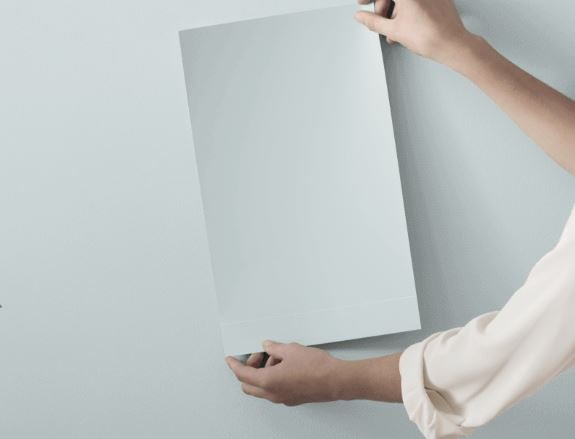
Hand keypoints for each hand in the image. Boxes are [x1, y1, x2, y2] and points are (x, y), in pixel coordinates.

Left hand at [225, 341, 342, 405]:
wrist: (336, 380)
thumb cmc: (317, 368)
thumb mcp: (291, 350)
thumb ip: (275, 348)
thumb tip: (268, 347)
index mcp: (269, 381)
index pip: (242, 374)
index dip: (234, 365)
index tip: (231, 359)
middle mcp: (273, 393)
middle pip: (248, 385)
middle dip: (247, 370)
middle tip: (257, 356)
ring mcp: (282, 398)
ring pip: (261, 389)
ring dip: (262, 374)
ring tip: (276, 358)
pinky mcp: (292, 399)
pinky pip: (274, 390)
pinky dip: (272, 379)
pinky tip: (284, 366)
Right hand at [355, 0, 477, 66]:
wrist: (451, 44)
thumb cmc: (430, 36)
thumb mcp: (394, 30)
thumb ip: (374, 21)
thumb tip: (362, 17)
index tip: (363, 3)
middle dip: (383, 7)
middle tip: (380, 21)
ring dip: (395, 10)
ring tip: (394, 28)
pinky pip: (417, 0)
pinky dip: (408, 9)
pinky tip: (406, 24)